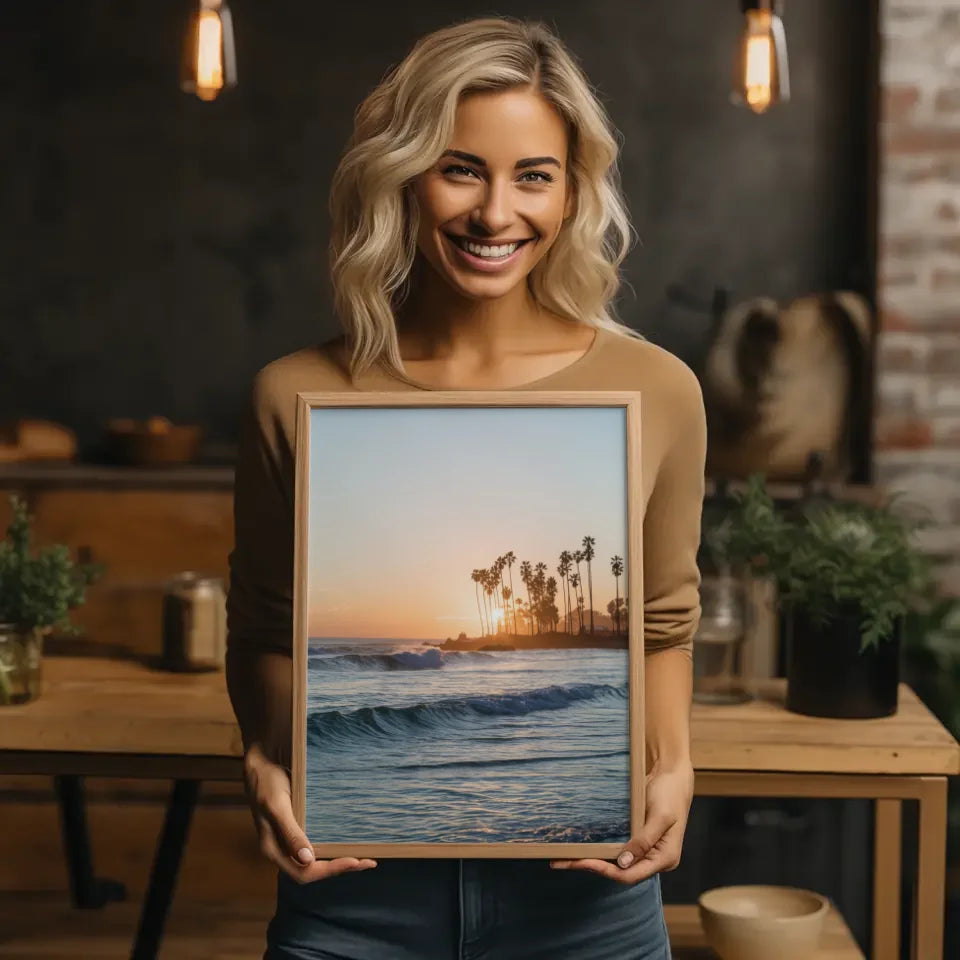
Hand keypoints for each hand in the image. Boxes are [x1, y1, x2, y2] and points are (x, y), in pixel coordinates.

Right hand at [243, 743, 376, 883]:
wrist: (259, 763)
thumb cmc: (266, 782)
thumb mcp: (277, 806)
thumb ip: (291, 833)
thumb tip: (308, 860)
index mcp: (273, 849)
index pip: (304, 873)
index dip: (330, 870)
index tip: (354, 861)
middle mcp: (281, 850)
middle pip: (311, 871)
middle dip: (339, 868)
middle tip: (368, 862)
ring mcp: (287, 840)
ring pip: (314, 861)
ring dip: (337, 861)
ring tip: (362, 858)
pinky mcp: (294, 829)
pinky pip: (314, 845)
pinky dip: (330, 848)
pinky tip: (344, 843)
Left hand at [550, 760, 693, 883]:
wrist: (672, 775)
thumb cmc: (670, 794)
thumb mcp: (660, 816)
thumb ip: (644, 840)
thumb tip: (623, 863)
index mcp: (665, 859)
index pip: (630, 876)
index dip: (606, 871)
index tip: (583, 862)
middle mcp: (654, 859)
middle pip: (621, 872)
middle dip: (593, 867)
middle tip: (563, 862)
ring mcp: (646, 850)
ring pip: (617, 863)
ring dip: (594, 860)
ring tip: (567, 857)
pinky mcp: (638, 839)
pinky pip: (618, 849)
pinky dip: (601, 849)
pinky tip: (584, 846)